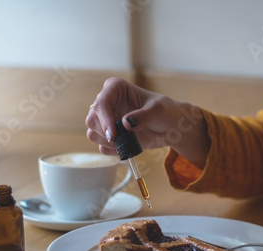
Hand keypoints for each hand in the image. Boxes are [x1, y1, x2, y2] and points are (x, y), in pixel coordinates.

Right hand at [85, 77, 209, 167]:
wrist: (171, 127)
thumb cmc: (166, 111)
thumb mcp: (159, 109)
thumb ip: (144, 115)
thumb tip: (126, 123)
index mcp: (115, 89)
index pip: (101, 104)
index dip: (104, 120)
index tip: (113, 135)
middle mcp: (107, 103)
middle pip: (92, 120)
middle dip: (105, 132)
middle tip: (123, 139)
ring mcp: (107, 121)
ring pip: (93, 134)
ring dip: (109, 142)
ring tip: (130, 141)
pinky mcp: (110, 136)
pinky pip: (102, 147)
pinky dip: (114, 150)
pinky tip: (128, 146)